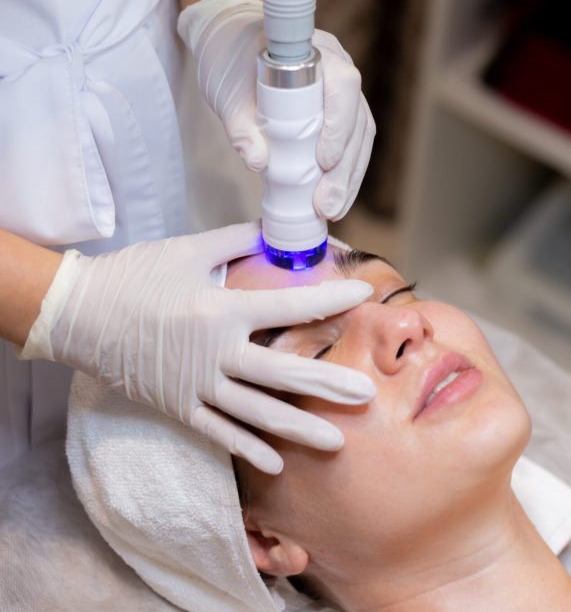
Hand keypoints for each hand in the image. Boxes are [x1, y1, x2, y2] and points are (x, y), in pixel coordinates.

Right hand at [20, 223, 375, 473]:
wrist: (79, 313)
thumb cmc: (136, 276)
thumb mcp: (189, 251)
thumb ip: (236, 240)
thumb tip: (273, 231)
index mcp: (222, 310)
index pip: (290, 306)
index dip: (331, 300)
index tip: (364, 295)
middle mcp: (216, 353)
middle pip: (283, 373)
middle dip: (329, 385)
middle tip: (368, 395)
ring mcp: (197, 386)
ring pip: (257, 413)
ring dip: (299, 427)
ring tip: (336, 441)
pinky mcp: (179, 406)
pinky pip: (219, 432)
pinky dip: (248, 449)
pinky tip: (277, 463)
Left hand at [178, 0, 375, 220]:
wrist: (231, 42)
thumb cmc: (231, 61)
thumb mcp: (228, 94)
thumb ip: (240, 127)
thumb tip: (258, 162)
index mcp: (316, 53)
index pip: (343, 87)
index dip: (339, 126)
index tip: (323, 161)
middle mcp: (340, 69)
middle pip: (359, 122)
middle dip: (346, 169)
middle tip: (327, 206)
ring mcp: (343, 92)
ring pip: (361, 138)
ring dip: (349, 178)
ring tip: (332, 210)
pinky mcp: (339, 112)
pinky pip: (352, 144)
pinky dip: (345, 173)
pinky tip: (334, 198)